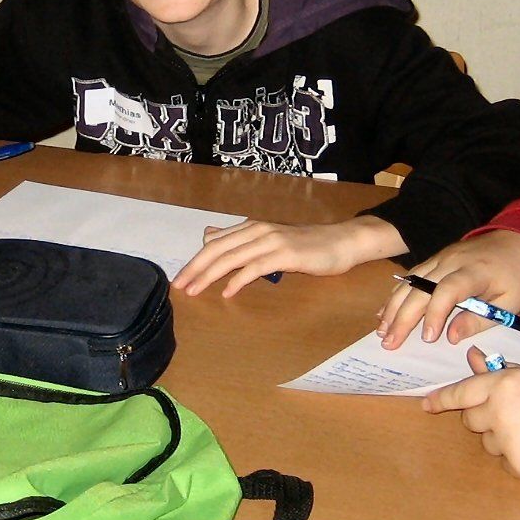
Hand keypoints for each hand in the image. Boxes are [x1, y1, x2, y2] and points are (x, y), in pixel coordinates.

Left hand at [174, 216, 403, 296]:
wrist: (341, 242)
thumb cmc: (306, 245)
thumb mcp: (269, 240)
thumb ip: (241, 239)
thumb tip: (209, 236)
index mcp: (251, 227)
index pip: (215, 243)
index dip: (195, 260)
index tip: (180, 278)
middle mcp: (258, 230)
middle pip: (217, 249)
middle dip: (195, 268)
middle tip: (179, 286)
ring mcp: (271, 241)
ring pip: (232, 258)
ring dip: (209, 275)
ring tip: (194, 291)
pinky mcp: (285, 254)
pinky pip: (255, 268)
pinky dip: (238, 280)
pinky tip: (227, 292)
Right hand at [377, 230, 519, 348]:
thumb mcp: (512, 303)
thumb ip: (480, 320)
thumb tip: (451, 337)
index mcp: (476, 272)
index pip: (449, 290)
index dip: (435, 313)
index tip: (427, 338)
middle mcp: (453, 261)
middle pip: (421, 288)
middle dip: (403, 317)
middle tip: (390, 343)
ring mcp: (441, 257)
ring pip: (410, 282)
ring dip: (393, 307)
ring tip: (382, 332)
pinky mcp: (436, 257)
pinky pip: (412, 276)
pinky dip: (397, 294)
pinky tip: (386, 312)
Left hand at [422, 353, 519, 482]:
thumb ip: (502, 371)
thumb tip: (472, 357)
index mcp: (504, 384)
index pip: (461, 392)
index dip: (442, 399)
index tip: (427, 405)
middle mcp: (499, 411)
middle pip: (470, 420)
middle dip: (484, 418)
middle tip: (512, 416)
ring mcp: (507, 440)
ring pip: (488, 442)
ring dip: (503, 438)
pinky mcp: (518, 465)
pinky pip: (505, 461)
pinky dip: (518, 457)